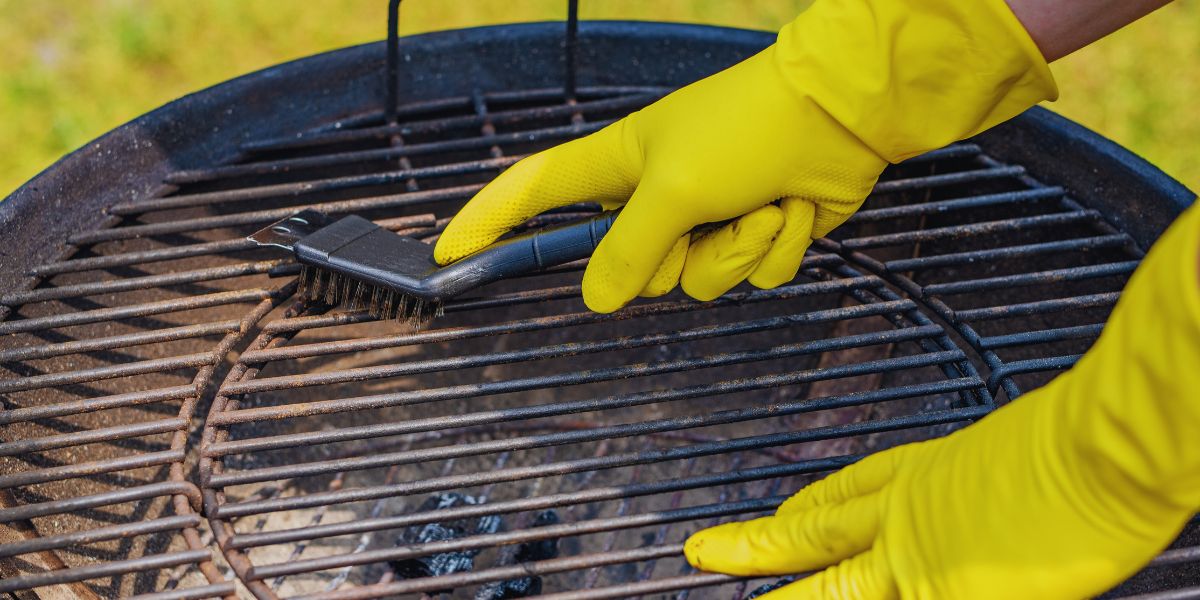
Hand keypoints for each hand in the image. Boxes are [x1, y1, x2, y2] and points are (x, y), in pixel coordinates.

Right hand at [434, 0, 1055, 312]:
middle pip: (634, 270)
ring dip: (739, 250)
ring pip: (699, 282)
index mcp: (619, 166)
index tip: (450, 254)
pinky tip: (795, 208)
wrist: (844, 114)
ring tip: (767, 203)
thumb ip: (628, 250)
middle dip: (681, 254)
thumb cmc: (748, 127)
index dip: (489, 222)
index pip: (534, 194)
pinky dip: (776, 249)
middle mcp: (655, 196)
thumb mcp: (674, 188)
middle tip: (710, 214)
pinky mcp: (751, 233)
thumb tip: (597, 299)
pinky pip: (750, 276)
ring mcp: (706, 218)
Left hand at [683, 203, 1199, 597]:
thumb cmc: (1083, 442)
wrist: (1105, 447)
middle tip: (702, 550)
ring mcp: (918, 560)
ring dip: (779, 598)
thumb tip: (983, 510)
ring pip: (827, 587)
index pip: (846, 493)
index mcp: (925, 473)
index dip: (805, 508)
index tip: (779, 512)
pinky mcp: (941, 594)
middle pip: (812, 533)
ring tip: (728, 593)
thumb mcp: (1014, 460)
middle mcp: (907, 514)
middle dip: (753, 544)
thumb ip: (980, 492)